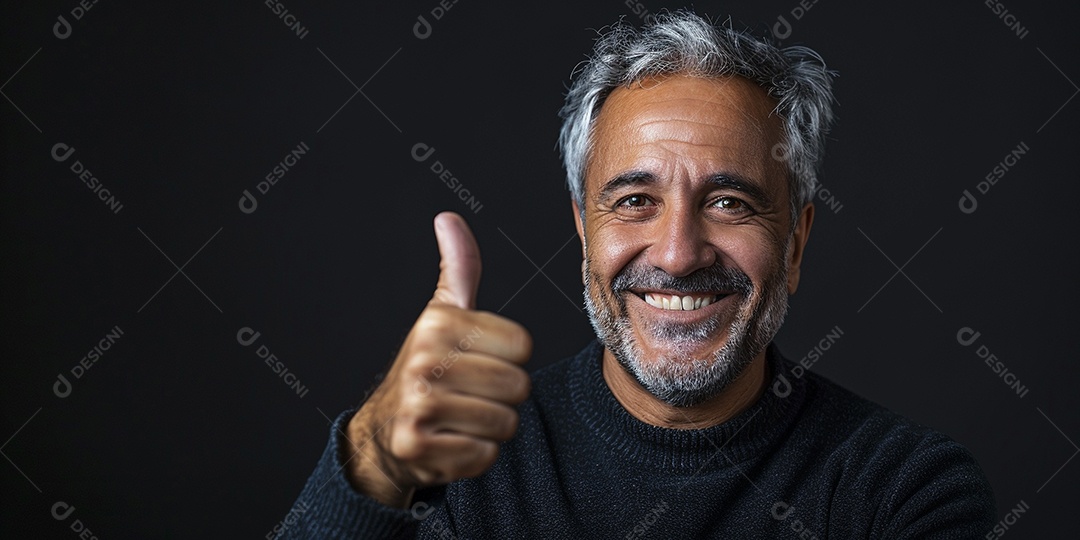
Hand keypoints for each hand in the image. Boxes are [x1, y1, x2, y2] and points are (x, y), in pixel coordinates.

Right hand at [345, 212, 531, 507]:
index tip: (480, 360)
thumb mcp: (440, 314)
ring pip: (505, 423)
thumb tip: (449, 217)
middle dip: (503, 396)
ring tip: (463, 417)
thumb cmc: (426, 367)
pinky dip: (476, 455)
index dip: (510, 358)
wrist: (382, 433)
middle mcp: (425, 362)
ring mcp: (418, 406)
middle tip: (472, 394)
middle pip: (518, 386)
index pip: (523, 345)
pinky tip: (452, 441)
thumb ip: (459, 268)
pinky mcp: (417, 447)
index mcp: (439, 324)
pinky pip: (485, 455)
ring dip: (492, 427)